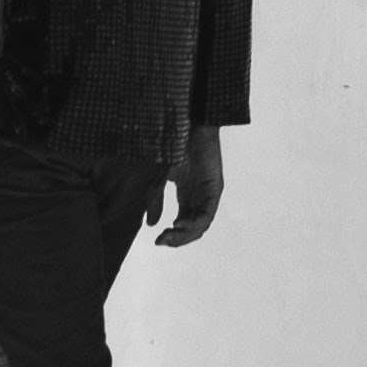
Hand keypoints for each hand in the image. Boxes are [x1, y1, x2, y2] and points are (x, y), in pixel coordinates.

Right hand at [159, 121, 226, 250]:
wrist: (187, 125)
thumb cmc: (174, 147)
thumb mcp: (160, 178)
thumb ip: (156, 200)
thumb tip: (152, 225)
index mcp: (188, 196)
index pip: (183, 225)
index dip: (172, 236)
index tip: (157, 241)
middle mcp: (199, 198)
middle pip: (193, 229)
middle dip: (177, 239)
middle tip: (162, 241)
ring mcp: (208, 194)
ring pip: (201, 225)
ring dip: (185, 234)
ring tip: (170, 235)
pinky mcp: (214, 189)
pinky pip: (207, 214)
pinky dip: (194, 222)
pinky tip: (179, 223)